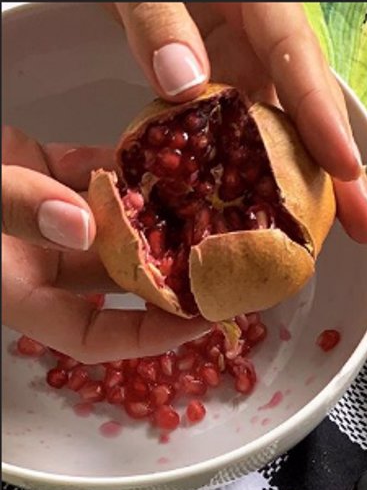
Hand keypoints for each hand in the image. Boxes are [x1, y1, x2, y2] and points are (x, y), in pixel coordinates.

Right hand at [1, 127, 211, 361]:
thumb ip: (18, 211)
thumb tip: (86, 224)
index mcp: (17, 291)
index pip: (92, 337)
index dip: (149, 337)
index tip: (202, 318)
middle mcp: (33, 258)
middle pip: (115, 275)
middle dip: (168, 267)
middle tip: (222, 254)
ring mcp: (34, 212)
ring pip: (107, 219)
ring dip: (151, 208)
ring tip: (206, 199)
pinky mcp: (29, 166)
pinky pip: (86, 169)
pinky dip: (120, 162)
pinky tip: (162, 152)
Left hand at [111, 2, 366, 244]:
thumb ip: (159, 24)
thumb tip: (184, 82)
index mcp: (256, 3)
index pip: (298, 58)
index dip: (321, 116)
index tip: (342, 164)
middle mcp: (261, 41)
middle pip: (310, 106)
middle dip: (340, 170)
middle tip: (364, 223)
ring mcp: (246, 70)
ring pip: (286, 132)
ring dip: (308, 187)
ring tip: (324, 238)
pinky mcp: (226, 94)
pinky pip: (248, 142)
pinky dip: (258, 184)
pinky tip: (267, 222)